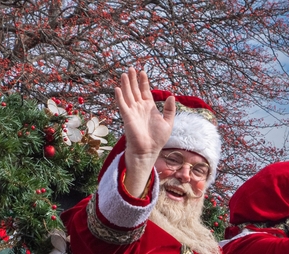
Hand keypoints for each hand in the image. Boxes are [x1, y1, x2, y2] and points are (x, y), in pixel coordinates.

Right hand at [114, 68, 174, 194]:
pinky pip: (122, 105)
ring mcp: (132, 111)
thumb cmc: (158, 139)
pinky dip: (120, 96)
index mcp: (149, 108)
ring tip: (125, 74)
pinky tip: (118, 88)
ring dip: (126, 84)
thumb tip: (171, 96)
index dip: (143, 82)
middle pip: (135, 90)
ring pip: (128, 94)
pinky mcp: (127, 117)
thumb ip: (169, 110)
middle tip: (131, 68)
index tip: (143, 72)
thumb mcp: (168, 123)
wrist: (148, 150)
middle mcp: (139, 107)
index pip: (145, 91)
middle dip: (133, 79)